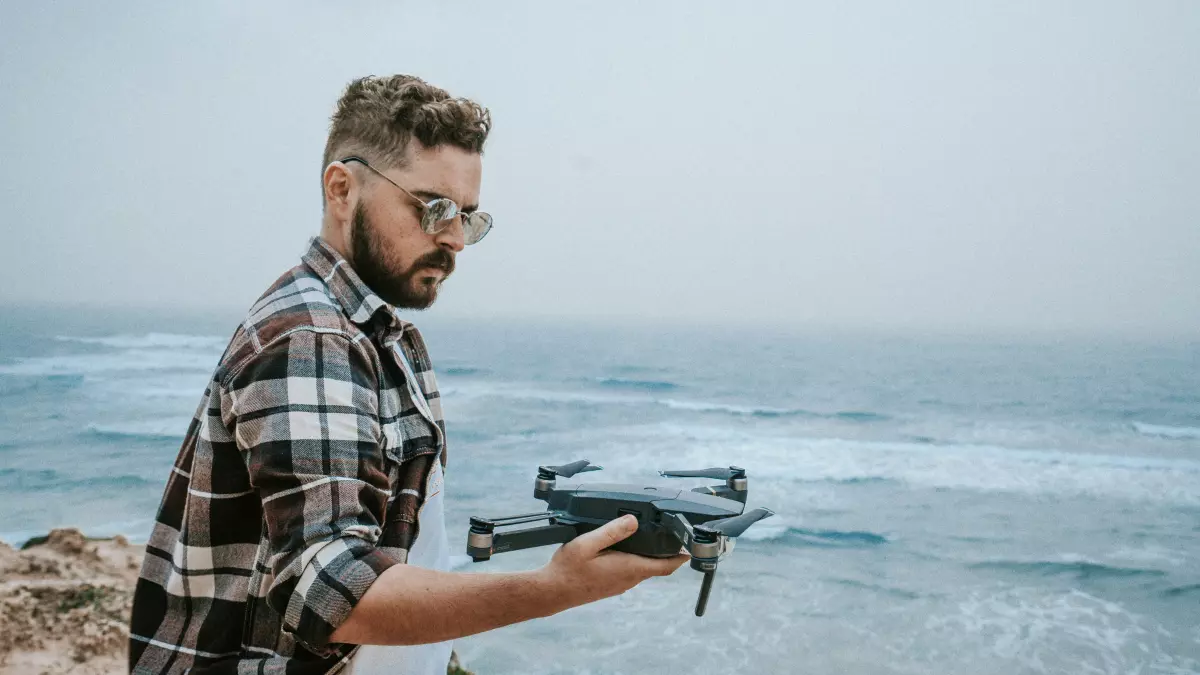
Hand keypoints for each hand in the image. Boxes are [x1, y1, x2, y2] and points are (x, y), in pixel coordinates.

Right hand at [537, 515, 689, 608]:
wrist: (551, 592)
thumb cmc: (567, 569)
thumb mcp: (587, 543)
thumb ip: (612, 532)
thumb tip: (633, 520)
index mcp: (628, 568)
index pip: (664, 566)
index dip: (680, 557)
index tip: (690, 548)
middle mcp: (628, 580)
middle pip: (656, 566)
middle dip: (666, 552)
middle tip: (672, 535)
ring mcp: (619, 585)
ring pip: (643, 569)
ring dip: (651, 557)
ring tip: (650, 538)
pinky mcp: (611, 586)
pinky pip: (631, 572)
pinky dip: (636, 561)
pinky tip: (626, 550)